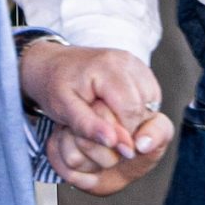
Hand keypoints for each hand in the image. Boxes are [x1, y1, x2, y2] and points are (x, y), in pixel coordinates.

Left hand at [22, 39, 173, 184]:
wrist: (53, 63)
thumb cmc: (55, 85)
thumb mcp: (62, 108)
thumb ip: (87, 126)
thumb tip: (113, 142)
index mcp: (108, 68)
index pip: (131, 110)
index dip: (123, 133)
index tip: (108, 143)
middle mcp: (128, 62)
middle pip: (144, 107)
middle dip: (130, 126)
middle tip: (106, 130)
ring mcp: (136, 64)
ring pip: (152, 103)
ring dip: (136, 118)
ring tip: (111, 119)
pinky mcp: (140, 69)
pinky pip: (150, 97)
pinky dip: (138, 109)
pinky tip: (118, 111)